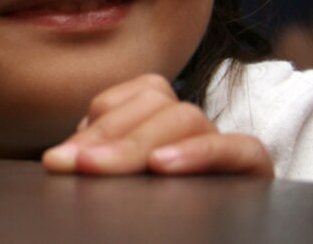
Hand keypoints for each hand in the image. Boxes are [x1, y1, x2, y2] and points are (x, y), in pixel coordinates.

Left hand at [42, 73, 272, 176]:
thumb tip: (58, 160)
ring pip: (186, 116)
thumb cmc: (155, 213)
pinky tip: (162, 165)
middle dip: (106, 136)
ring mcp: (224, 142)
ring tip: (104, 168)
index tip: (59, 160)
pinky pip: (239, 147)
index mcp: (156, 119)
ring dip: (140, 141)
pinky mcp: (254, 167)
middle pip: (151, 103)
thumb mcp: (121, 182)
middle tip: (75, 166)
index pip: (124, 99)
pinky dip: (199, 152)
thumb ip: (97, 162)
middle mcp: (190, 124)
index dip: (90, 126)